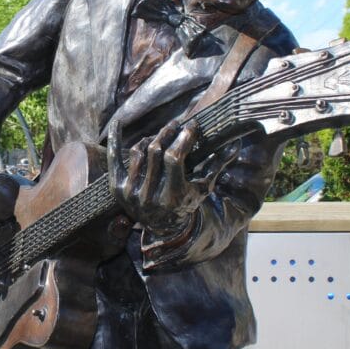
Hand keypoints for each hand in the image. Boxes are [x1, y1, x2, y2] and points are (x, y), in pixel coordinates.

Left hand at [107, 119, 237, 233]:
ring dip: (151, 138)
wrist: (162, 226)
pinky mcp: (117, 188)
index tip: (191, 125)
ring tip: (162, 135)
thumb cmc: (186, 202)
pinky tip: (118, 122)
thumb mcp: (203, 187)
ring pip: (139, 152)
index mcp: (172, 196)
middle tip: (176, 124)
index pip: (174, 158)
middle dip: (168, 133)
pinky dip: (116, 139)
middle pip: (156, 151)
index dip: (183, 138)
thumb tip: (236, 144)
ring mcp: (130, 192)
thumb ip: (217, 165)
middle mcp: (148, 195)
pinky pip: (114, 158)